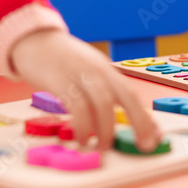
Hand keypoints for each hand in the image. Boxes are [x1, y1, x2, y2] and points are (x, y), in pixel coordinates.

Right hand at [9, 29, 160, 151]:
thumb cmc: (59, 62)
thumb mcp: (84, 71)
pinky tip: (81, 139)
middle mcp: (98, 69)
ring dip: (106, 130)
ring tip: (102, 148)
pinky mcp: (60, 80)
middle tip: (143, 145)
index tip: (155, 137)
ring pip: (103, 103)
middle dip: (139, 122)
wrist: (32, 39)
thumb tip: (111, 122)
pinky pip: (77, 106)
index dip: (145, 116)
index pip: (131, 93)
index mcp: (106, 70)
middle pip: (126, 95)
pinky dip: (83, 127)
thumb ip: (98, 91)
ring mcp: (80, 73)